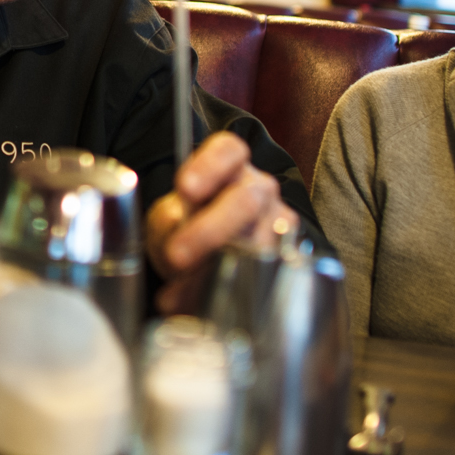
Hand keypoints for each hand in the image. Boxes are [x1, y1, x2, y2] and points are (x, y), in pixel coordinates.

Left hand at [145, 131, 295, 314]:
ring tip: (179, 291)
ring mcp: (278, 224)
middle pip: (245, 200)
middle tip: (177, 254)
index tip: (185, 189)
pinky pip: (261, 276)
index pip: (229, 150)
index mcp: (230, 167)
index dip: (209, 166)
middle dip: (209, 229)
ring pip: (257, 242)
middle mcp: (260, 190)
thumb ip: (169, 222)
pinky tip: (196, 303)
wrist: (208, 261)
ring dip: (214, 269)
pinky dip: (223, 293)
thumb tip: (177, 230)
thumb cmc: (188, 228)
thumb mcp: (168, 220)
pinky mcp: (286, 260)